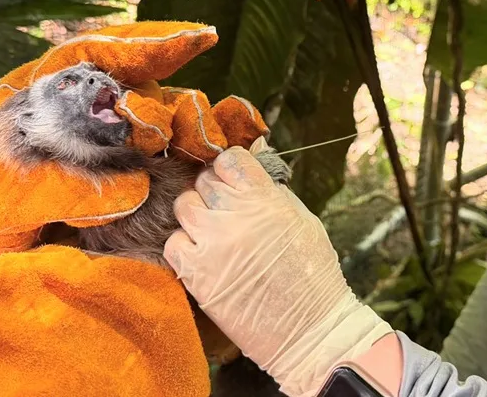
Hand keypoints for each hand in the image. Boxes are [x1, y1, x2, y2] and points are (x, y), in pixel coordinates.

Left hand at [164, 139, 393, 396]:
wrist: (309, 330)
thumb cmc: (313, 274)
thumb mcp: (303, 220)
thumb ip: (272, 191)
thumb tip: (251, 165)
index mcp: (266, 199)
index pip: (230, 158)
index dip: (231, 167)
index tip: (234, 179)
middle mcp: (235, 215)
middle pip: (205, 180)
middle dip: (215, 191)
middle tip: (228, 210)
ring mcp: (212, 243)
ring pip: (184, 205)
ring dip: (197, 214)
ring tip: (214, 232)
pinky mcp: (195, 273)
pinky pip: (173, 242)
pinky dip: (184, 246)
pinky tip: (203, 255)